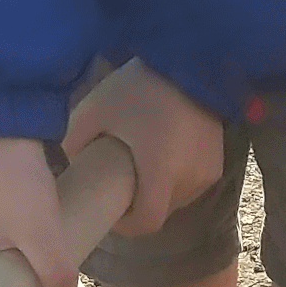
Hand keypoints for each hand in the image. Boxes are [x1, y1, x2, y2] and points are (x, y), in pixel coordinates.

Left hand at [66, 58, 224, 236]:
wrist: (189, 60)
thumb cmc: (139, 86)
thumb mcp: (95, 109)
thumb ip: (74, 141)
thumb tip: (66, 166)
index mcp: (161, 170)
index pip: (147, 223)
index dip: (126, 226)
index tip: (111, 212)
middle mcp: (191, 177)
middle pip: (162, 212)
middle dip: (139, 206)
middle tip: (119, 185)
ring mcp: (209, 170)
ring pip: (178, 200)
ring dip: (158, 193)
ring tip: (139, 169)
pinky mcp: (219, 161)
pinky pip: (192, 184)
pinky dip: (174, 180)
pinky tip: (159, 158)